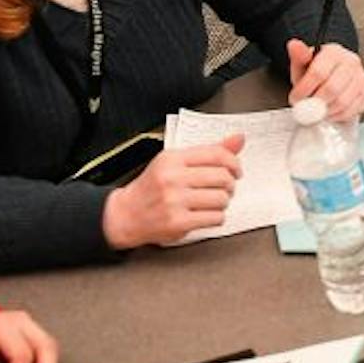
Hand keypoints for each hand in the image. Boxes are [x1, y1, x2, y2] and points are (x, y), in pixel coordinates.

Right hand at [102, 134, 243, 248]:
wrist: (125, 214)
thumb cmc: (152, 188)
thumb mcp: (174, 163)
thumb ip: (207, 152)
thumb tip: (238, 139)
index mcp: (172, 159)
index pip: (216, 154)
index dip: (234, 162)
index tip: (237, 170)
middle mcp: (172, 178)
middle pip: (222, 177)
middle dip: (230, 184)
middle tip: (225, 188)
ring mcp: (175, 201)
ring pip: (221, 199)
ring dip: (223, 202)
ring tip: (212, 202)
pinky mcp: (179, 222)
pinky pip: (215, 218)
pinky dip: (217, 217)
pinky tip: (206, 214)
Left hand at [287, 38, 363, 120]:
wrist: (332, 75)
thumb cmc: (317, 70)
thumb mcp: (303, 63)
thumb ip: (298, 56)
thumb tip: (293, 45)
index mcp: (334, 52)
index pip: (318, 73)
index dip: (304, 90)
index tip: (295, 99)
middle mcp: (351, 62)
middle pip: (332, 89)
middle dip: (315, 103)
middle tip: (305, 109)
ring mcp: (361, 78)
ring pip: (342, 102)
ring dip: (325, 111)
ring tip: (316, 111)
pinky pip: (352, 110)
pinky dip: (337, 116)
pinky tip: (329, 112)